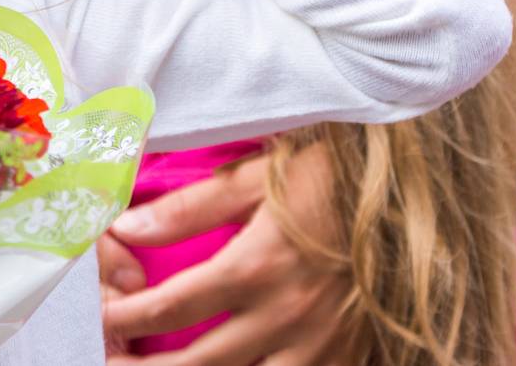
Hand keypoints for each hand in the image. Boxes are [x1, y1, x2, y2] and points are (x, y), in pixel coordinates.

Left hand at [102, 149, 350, 365]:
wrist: (419, 185)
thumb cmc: (330, 169)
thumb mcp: (254, 175)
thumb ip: (188, 209)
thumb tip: (126, 228)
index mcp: (255, 268)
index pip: (168, 309)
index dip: (123, 319)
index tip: (96, 319)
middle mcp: (287, 316)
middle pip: (199, 365)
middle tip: (109, 363)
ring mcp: (322, 343)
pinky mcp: (351, 353)